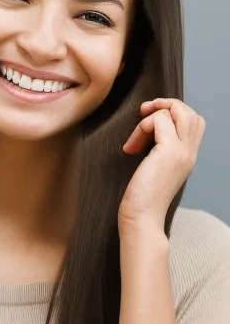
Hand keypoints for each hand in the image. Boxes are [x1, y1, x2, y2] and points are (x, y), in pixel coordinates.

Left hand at [118, 98, 205, 234]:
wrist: (141, 218)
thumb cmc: (141, 197)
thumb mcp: (154, 169)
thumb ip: (157, 151)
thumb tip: (147, 130)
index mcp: (188, 156)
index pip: (194, 122)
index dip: (171, 113)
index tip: (147, 121)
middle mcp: (190, 153)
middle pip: (190, 112)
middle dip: (165, 105)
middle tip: (143, 113)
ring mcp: (182, 152)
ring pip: (178, 112)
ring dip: (154, 113)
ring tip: (137, 132)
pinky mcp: (169, 152)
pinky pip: (159, 121)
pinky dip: (142, 126)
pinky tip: (131, 148)